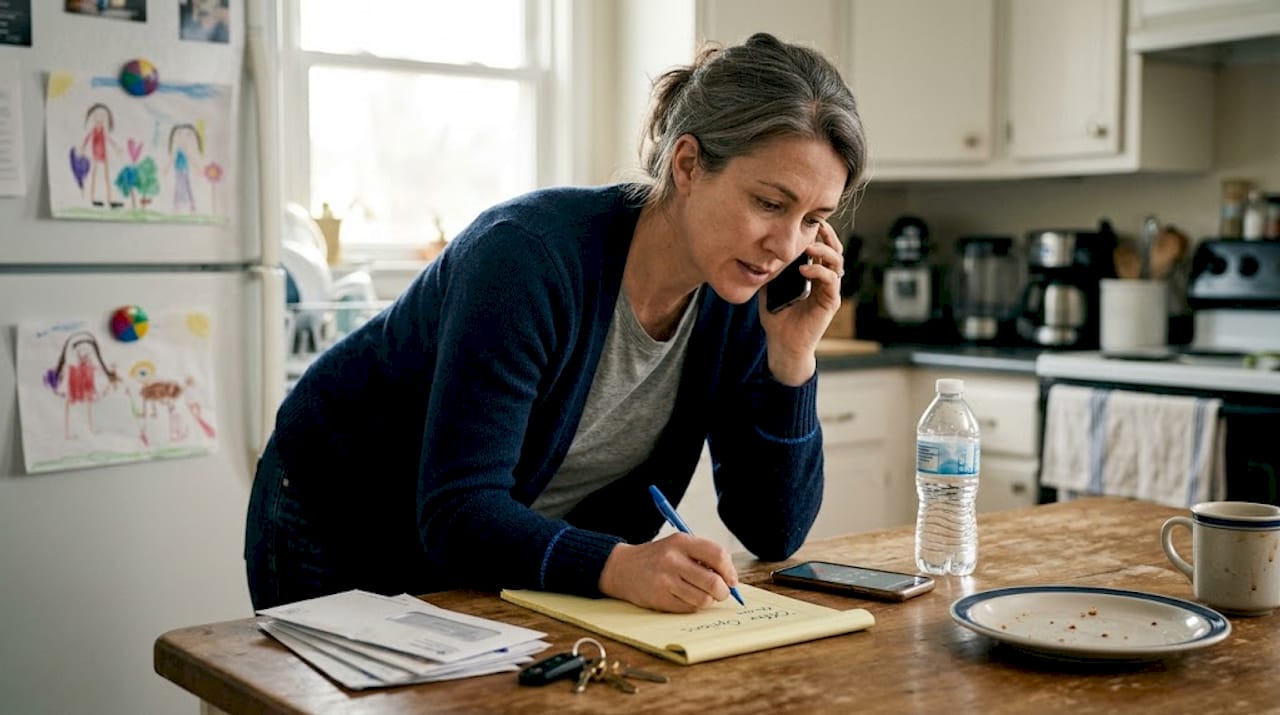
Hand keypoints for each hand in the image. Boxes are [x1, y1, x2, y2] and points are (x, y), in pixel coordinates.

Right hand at [598, 533, 739, 612]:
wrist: (623, 568)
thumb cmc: (658, 558)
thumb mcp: (678, 545)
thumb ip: (703, 556)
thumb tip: (730, 578)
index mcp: (681, 542)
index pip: (718, 555)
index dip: (730, 570)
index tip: (732, 580)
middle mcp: (673, 560)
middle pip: (714, 582)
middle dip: (723, 591)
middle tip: (721, 592)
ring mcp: (665, 581)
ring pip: (704, 599)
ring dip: (708, 600)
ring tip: (700, 594)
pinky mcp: (660, 599)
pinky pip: (689, 609)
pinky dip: (693, 606)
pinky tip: (684, 597)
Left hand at [759, 220, 844, 384]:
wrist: (783, 344)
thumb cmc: (777, 318)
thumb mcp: (769, 288)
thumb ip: (770, 270)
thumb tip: (760, 251)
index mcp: (812, 274)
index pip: (821, 247)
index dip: (818, 233)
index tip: (807, 220)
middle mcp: (824, 279)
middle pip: (834, 250)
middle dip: (827, 235)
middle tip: (816, 224)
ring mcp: (830, 290)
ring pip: (837, 262)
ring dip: (824, 251)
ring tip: (809, 246)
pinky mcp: (831, 302)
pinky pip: (831, 281)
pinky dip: (819, 271)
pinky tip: (805, 269)